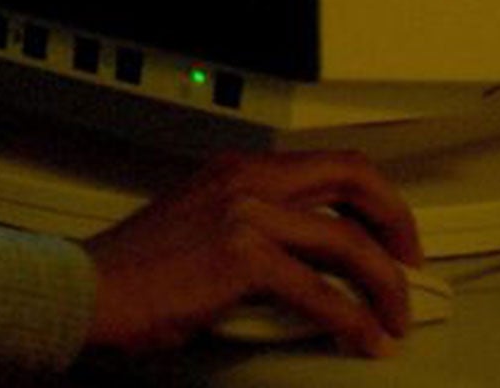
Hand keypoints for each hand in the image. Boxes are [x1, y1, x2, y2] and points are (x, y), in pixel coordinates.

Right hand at [81, 151, 423, 357]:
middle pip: (352, 178)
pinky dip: (354, 321)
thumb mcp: (200, 224)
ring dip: (386, 286)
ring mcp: (245, 214)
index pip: (327, 162)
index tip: (389, 233)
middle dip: (397, 222)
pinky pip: (324, 293)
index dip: (374, 197)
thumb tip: (309, 262)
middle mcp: (244, 180)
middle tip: (411, 263)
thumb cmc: (134, 268)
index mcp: (235, 168)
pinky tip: (362, 338)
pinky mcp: (242, 258)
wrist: (88, 287)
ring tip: (394, 317)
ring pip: (349, 241)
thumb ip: (252, 225)